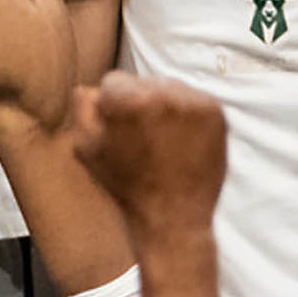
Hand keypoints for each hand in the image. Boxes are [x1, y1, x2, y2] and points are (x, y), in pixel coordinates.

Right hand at [72, 72, 226, 237]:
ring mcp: (193, 102)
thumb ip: (82, 105)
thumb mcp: (84, 145)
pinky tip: (181, 138)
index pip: (113, 80)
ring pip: (168, 87)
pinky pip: (192, 98)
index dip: (112, 107)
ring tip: (162, 138)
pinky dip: (186, 114)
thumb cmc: (126, 183)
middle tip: (142, 137)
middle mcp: (162, 92)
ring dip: (162, 105)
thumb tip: (95, 87)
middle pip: (141, 82)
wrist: (173, 216)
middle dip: (138, 103)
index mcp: (126, 98)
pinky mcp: (215, 112)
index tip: (120, 131)